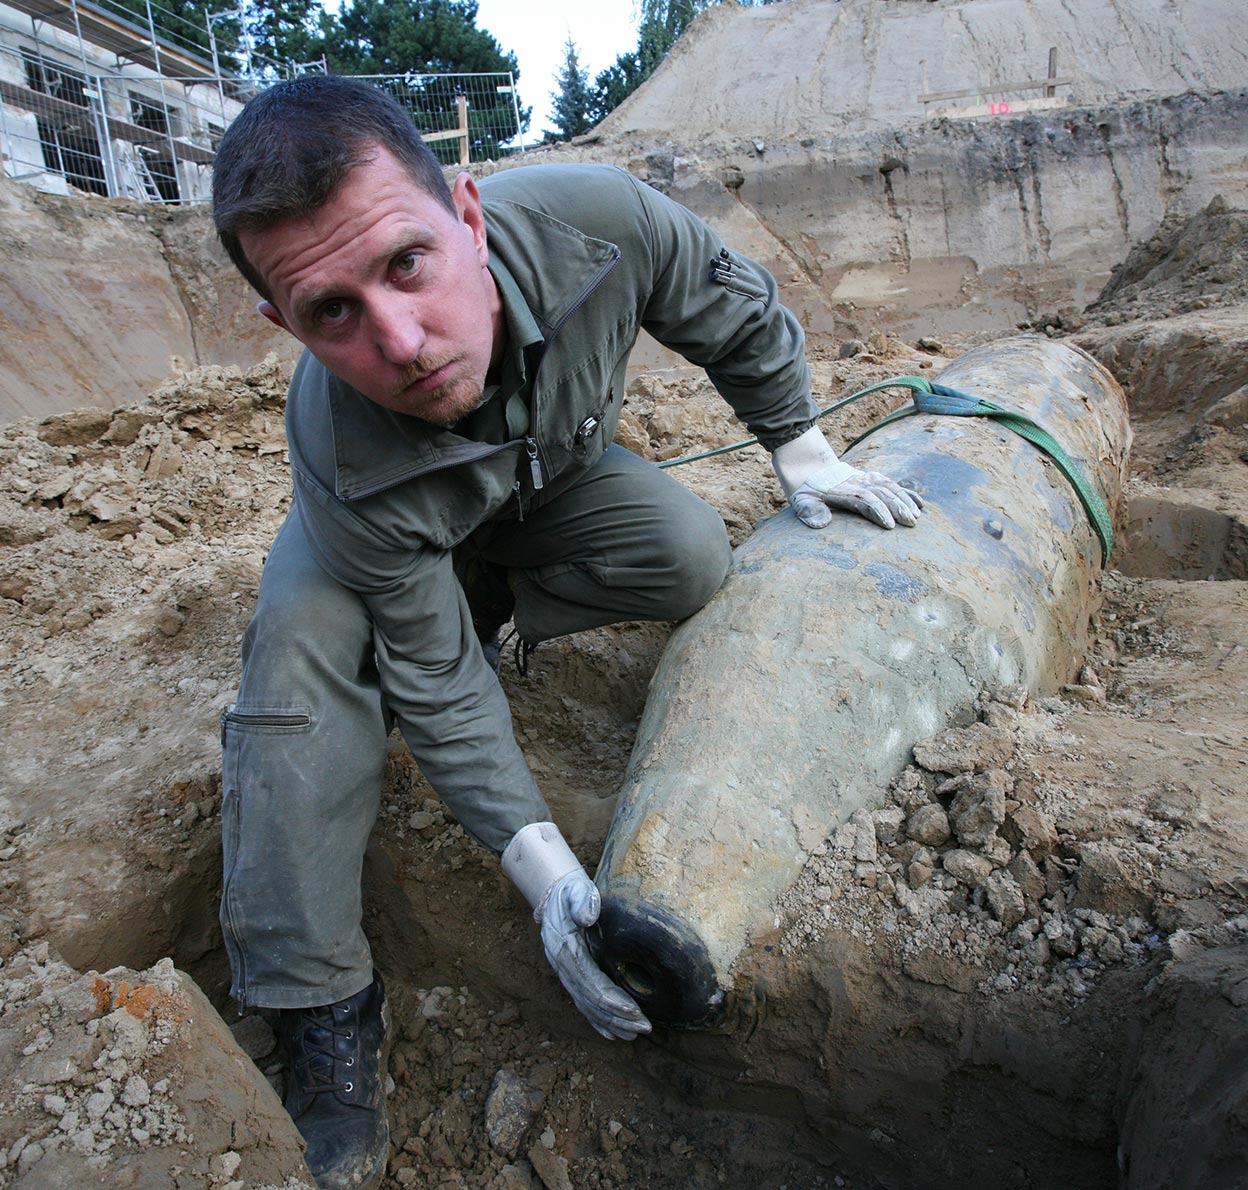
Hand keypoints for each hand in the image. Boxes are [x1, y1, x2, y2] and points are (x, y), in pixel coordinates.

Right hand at [539, 871, 651, 1041]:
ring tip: (634, 1034)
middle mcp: (563, 967)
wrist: (554, 897)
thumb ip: (582, 900)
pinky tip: (613, 1034)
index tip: (635, 1011)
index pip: (590, 983)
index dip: (612, 1001)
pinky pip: (584, 1004)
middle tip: (645, 1027)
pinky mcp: (572, 977)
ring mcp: (566, 975)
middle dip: (617, 1017)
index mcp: (565, 950)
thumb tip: (589, 916)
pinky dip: (598, 1021)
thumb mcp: (575, 889)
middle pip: (591, 1001)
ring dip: (611, 1022)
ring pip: (588, 1006)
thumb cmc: (570, 893)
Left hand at [771, 425, 922, 529]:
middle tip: (911, 523)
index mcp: (843, 490)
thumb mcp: (801, 501)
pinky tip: (919, 504)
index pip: (865, 500)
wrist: (810, 468)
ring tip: (917, 517)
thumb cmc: (806, 491)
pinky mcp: (872, 478)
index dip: (878, 511)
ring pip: (890, 487)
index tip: (889, 525)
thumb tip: (823, 524)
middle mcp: (858, 482)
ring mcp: (867, 479)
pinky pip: (892, 484)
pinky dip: (906, 493)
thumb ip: (811, 511)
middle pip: (882, 493)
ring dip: (905, 501)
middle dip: (898, 507)